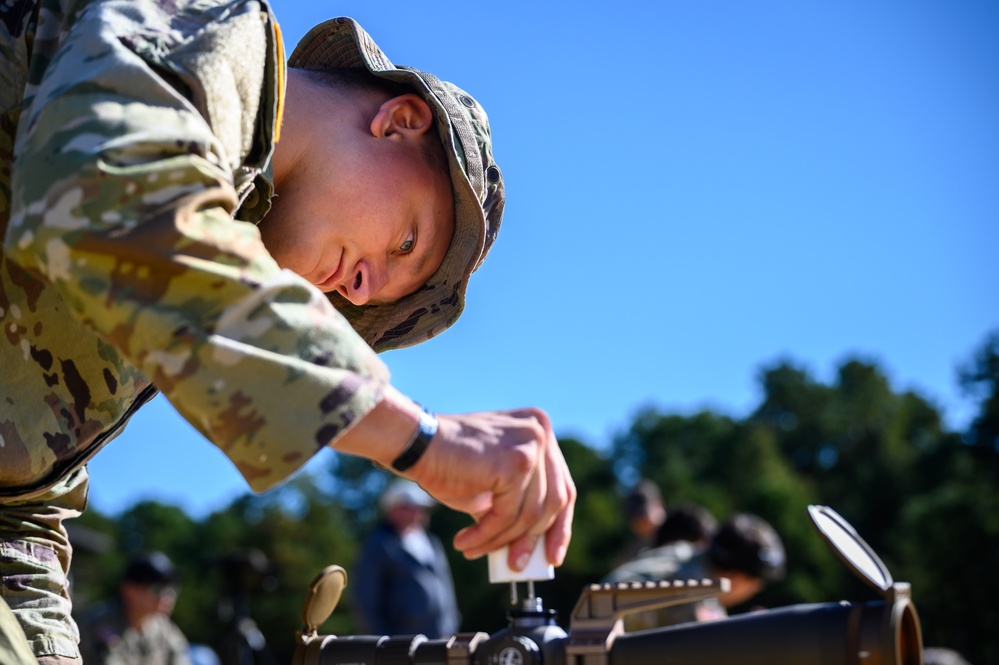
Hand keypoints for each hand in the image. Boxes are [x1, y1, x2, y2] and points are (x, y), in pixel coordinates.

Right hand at [406, 408, 575, 569]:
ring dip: (501, 540)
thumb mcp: (493, 485)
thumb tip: (529, 548)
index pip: (563, 486)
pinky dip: (486, 534)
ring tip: (475, 550)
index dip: (560, 526)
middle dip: (533, 540)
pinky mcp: (516, 463)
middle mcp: (541, 431)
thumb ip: (515, 505)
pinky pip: (508, 515)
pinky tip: (467, 541)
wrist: (415, 444)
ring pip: (530, 513)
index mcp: (539, 430)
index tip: (553, 556)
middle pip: (554, 502)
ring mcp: (531, 444)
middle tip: (515, 565)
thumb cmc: (449, 462)